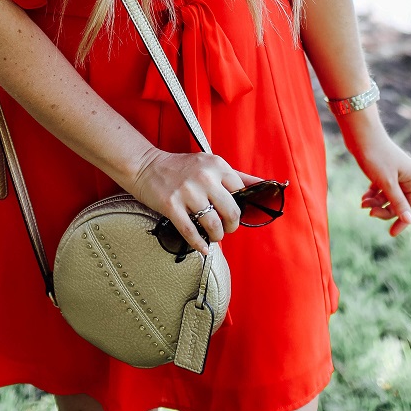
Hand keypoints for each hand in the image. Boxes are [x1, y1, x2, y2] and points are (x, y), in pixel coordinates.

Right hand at [126, 148, 262, 257]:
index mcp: (217, 165)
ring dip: (216, 236)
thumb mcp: (210, 163)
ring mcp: (187, 192)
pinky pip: (190, 232)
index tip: (234, 214)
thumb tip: (265, 184)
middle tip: (226, 229)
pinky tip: (202, 247)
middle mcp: (204, 177)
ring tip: (213, 236)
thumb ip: (237, 175)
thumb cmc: (180, 167)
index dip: (240, 208)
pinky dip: (199, 244)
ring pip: (213, 224)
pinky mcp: (171, 205)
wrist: (145, 165)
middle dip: (231, 226)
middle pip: (231, 211)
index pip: (241, 192)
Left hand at [342, 114, 410, 236]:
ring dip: (376, 203)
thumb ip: (398, 203)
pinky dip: (373, 196)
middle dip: (385, 210)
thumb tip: (409, 221)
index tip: (391, 233)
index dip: (403, 221)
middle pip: (400, 204)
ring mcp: (396, 174)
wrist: (360, 133)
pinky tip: (363, 198)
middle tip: (369, 212)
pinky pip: (382, 190)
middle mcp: (408, 176)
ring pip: (389, 197)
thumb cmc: (375, 156)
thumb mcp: (387, 183)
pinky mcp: (384, 171)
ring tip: (362, 204)